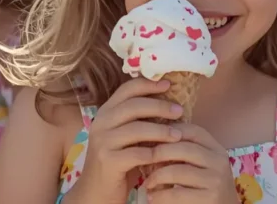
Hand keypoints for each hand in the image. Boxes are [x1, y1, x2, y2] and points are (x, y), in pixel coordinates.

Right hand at [69, 78, 183, 203]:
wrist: (96, 191)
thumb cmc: (118, 160)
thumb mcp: (124, 135)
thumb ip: (138, 118)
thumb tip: (168, 101)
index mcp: (106, 112)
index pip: (127, 89)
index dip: (148, 84)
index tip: (168, 84)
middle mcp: (101, 123)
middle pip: (134, 105)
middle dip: (160, 106)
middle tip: (179, 111)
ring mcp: (103, 142)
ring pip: (137, 129)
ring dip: (161, 131)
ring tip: (178, 134)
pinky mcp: (108, 161)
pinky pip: (137, 153)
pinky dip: (154, 153)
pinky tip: (165, 155)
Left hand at [143, 123, 238, 203]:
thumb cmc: (207, 188)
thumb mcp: (203, 165)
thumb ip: (186, 152)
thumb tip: (153, 137)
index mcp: (217, 149)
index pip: (192, 131)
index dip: (169, 131)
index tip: (151, 138)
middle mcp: (219, 162)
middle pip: (182, 148)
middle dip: (158, 152)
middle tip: (142, 159)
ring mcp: (215, 181)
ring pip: (177, 171)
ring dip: (156, 177)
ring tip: (147, 183)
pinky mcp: (209, 199)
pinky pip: (176, 194)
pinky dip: (159, 196)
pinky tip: (152, 197)